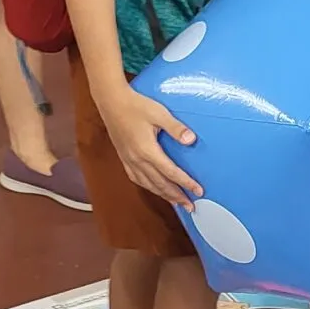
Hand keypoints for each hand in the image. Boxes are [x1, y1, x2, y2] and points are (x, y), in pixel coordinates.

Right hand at [102, 84, 199, 204]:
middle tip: (191, 206)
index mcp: (147, 151)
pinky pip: (137, 179)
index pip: (171, 173)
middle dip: (177, 197)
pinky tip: (155, 189)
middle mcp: (137, 160)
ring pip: (148, 184)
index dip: (186, 183)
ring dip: (164, 195)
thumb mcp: (159, 113)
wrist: (110, 101)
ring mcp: (129, 160)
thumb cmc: (135, 105)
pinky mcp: (124, 157)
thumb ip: (176, 128)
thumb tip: (192, 140)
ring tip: (177, 202)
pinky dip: (148, 187)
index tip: (198, 191)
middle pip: (160, 184)